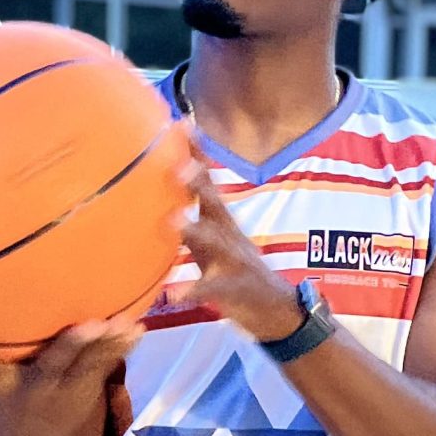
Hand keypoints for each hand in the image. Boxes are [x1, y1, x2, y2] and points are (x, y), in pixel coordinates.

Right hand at [0, 319, 140, 435]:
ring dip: (106, 345)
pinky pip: (105, 368)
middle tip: (88, 324)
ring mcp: (59, 397)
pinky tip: (137, 327)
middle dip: (68, 347)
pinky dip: (120, 348)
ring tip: (124, 323)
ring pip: (86, 367)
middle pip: (50, 366)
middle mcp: (26, 393)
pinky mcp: (84, 395)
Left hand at [165, 163, 301, 342]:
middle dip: (198, 182)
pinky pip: (211, 290)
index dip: (196, 153)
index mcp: (221, 221)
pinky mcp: (233, 290)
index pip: (208, 181)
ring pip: (215, 242)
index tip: (181, 123)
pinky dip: (192, 291)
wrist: (278, 312)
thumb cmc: (234, 273)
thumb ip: (189, 220)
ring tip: (173, 220)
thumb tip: (156, 201)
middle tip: (178, 166)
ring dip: (194, 229)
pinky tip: (173, 294)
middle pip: (214, 203)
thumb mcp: (213, 242)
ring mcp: (234, 261)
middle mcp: (229, 235)